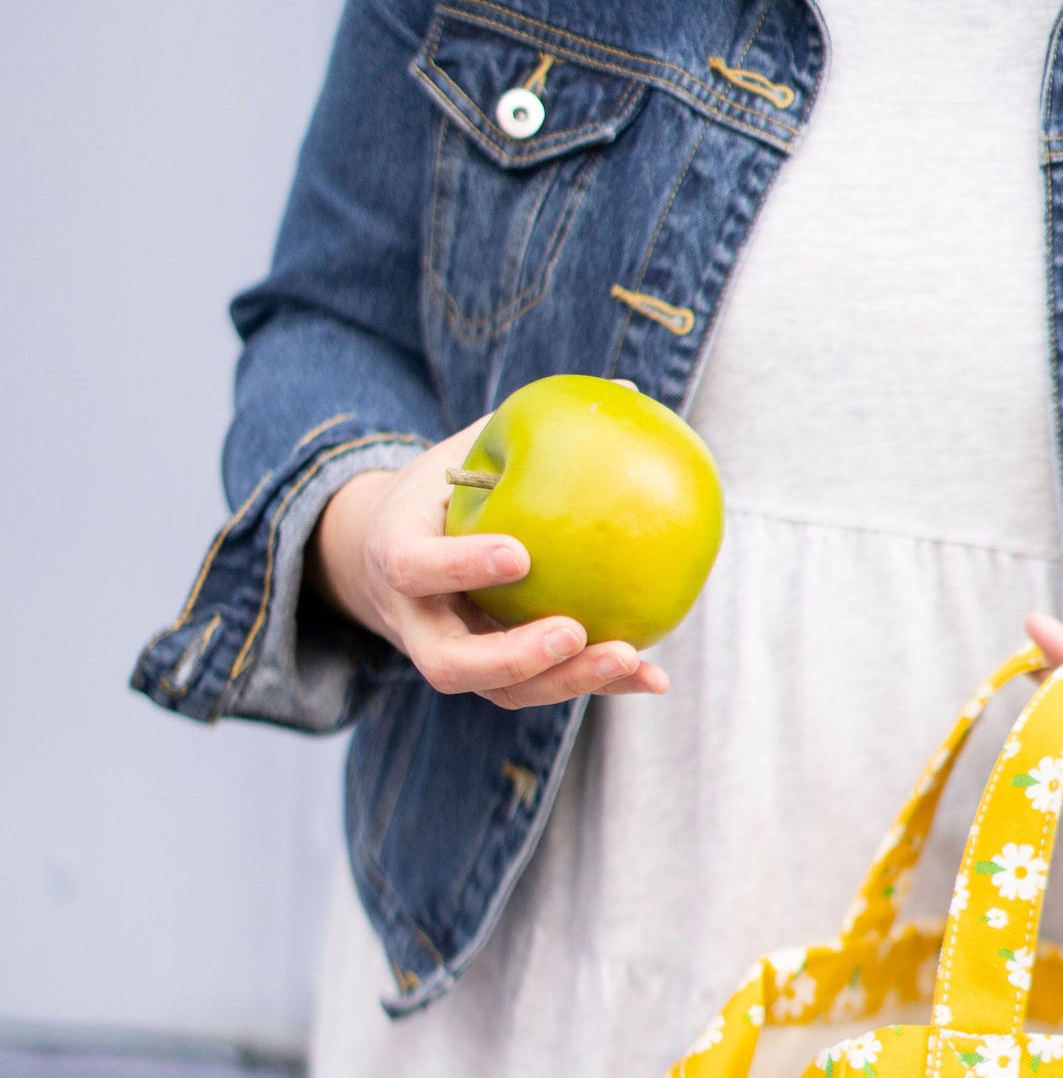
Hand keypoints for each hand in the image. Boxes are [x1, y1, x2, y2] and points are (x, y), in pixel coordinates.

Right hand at [311, 419, 669, 707]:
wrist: (397, 555)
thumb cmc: (443, 492)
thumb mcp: (463, 452)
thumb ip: (522, 427)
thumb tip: (628, 386)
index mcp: (395, 555)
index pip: (416, 567)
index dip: (462, 566)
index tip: (520, 555)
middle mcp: (416, 621)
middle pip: (451, 662)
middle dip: (513, 656)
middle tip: (572, 632)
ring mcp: (453, 658)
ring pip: (500, 691)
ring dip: (567, 682)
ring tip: (631, 658)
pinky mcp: (493, 679)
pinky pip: (542, 690)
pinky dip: (598, 686)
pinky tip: (653, 674)